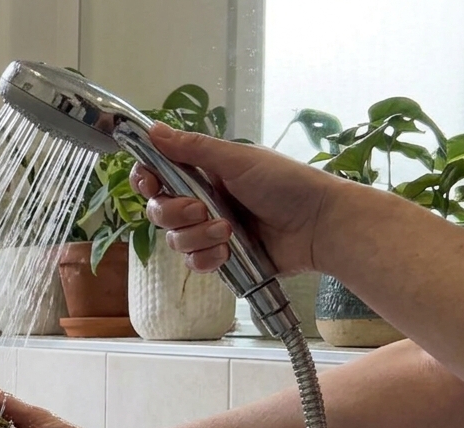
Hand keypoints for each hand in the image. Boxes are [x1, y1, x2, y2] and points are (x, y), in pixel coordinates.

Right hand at [129, 122, 347, 274]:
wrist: (318, 225)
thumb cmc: (285, 184)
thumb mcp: (237, 159)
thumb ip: (193, 148)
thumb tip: (153, 129)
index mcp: (203, 172)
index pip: (157, 175)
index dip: (146, 180)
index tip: (151, 183)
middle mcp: (202, 200)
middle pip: (159, 210)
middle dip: (175, 212)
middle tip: (202, 208)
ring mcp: (210, 231)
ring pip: (175, 240)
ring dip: (197, 236)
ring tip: (228, 231)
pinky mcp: (222, 257)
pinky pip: (194, 263)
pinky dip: (207, 258)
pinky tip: (228, 251)